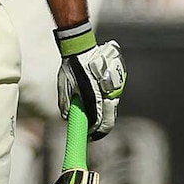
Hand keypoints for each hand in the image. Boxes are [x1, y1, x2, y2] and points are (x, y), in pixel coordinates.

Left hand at [55, 24, 125, 140]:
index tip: (89, 137)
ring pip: (113, 106)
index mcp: (94, 96)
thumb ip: (66, 103)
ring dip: (103, 112)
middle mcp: (108, 92)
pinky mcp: (119, 79)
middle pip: (110, 118)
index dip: (96, 132)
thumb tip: (67, 118)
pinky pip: (113, 95)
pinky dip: (106, 100)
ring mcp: (115, 86)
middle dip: (101, 127)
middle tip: (92, 131)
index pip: (100, 122)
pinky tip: (97, 96)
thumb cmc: (70, 66)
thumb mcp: (64, 85)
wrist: (81, 46)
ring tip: (92, 110)